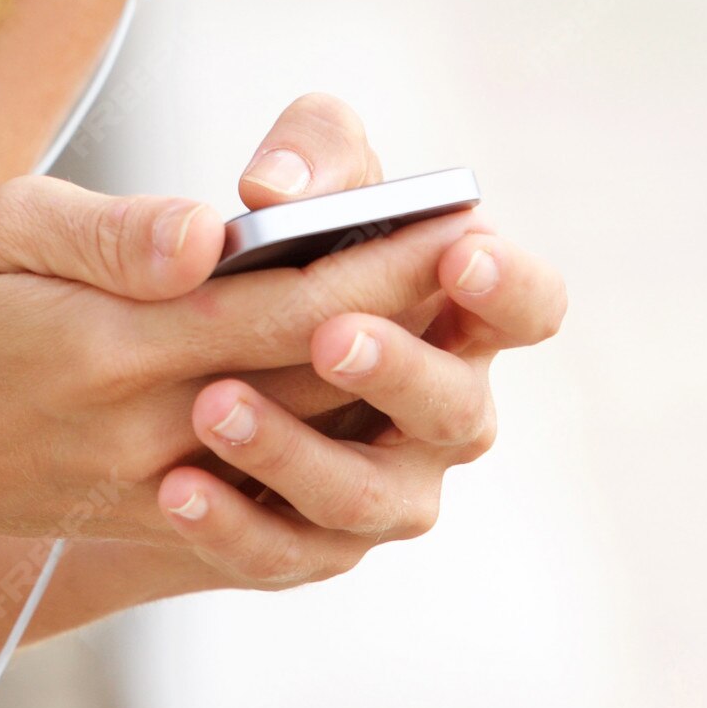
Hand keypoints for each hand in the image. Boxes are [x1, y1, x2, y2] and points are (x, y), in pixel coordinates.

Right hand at [0, 92, 561, 568]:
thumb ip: (109, 236)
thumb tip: (205, 233)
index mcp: (110, 341)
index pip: (276, 304)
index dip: (374, 264)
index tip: (449, 218)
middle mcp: (144, 426)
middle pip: (309, 375)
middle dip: (404, 318)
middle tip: (486, 263)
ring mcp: (154, 485)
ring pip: (303, 445)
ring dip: (385, 392)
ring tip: (453, 331)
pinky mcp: (155, 519)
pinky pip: (272, 511)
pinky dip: (338, 471)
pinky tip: (385, 421)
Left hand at [152, 90, 565, 591]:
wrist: (179, 359)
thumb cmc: (285, 243)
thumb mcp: (298, 176)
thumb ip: (306, 155)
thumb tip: (275, 189)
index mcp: (464, 314)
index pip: (529, 307)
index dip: (508, 286)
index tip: (457, 253)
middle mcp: (443, 411)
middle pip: (457, 410)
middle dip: (398, 370)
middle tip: (330, 335)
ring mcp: (384, 488)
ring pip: (365, 495)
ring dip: (296, 454)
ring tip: (215, 406)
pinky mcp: (308, 544)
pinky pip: (282, 552)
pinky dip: (232, 526)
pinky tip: (177, 489)